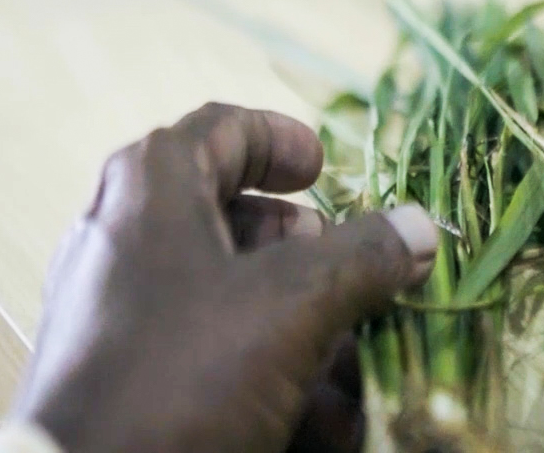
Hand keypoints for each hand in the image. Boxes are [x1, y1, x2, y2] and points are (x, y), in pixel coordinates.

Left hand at [6, 104, 437, 452]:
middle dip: (309, 250)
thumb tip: (420, 227)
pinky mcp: (129, 375)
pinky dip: (270, 371)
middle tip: (348, 268)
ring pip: (231, 294)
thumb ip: (365, 256)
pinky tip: (321, 415)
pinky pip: (210, 353)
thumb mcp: (295, 302)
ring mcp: (123, 312)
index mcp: (152, 189)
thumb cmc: (189, 370)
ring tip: (351, 362)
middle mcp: (127, 239)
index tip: (328, 171)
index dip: (283, 139)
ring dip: (304, 323)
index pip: (223, 127)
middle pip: (233, 216)